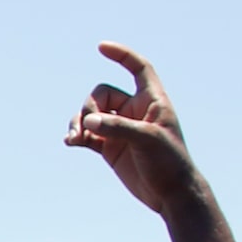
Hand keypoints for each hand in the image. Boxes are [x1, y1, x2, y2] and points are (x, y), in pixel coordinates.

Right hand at [65, 40, 202, 218]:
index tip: (101, 47)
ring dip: (79, 123)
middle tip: (89, 128)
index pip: (138, 69)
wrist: (170, 194)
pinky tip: (71, 143)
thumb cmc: (169, 162)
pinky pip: (87, 134)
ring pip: (91, 114)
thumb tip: (88, 121)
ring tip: (75, 139)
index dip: (122, 56)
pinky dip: (77, 136)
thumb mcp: (147, 140)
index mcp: (152, 101)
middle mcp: (134, 112)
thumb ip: (118, 127)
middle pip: (102, 95)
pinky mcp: (109, 147)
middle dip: (90, 108)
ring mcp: (120, 129)